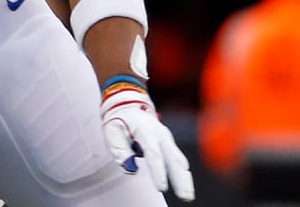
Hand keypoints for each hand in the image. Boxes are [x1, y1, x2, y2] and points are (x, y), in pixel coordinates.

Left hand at [101, 87, 194, 201]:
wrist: (129, 103)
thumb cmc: (120, 120)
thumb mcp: (111, 133)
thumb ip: (120, 151)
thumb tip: (130, 168)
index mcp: (145, 130)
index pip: (153, 154)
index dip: (159, 172)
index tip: (162, 187)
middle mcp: (160, 134)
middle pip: (173, 158)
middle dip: (180, 179)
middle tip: (185, 196)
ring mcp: (166, 138)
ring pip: (179, 159)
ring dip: (184, 178)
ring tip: (187, 195)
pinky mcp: (168, 143)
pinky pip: (177, 158)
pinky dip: (182, 172)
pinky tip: (185, 184)